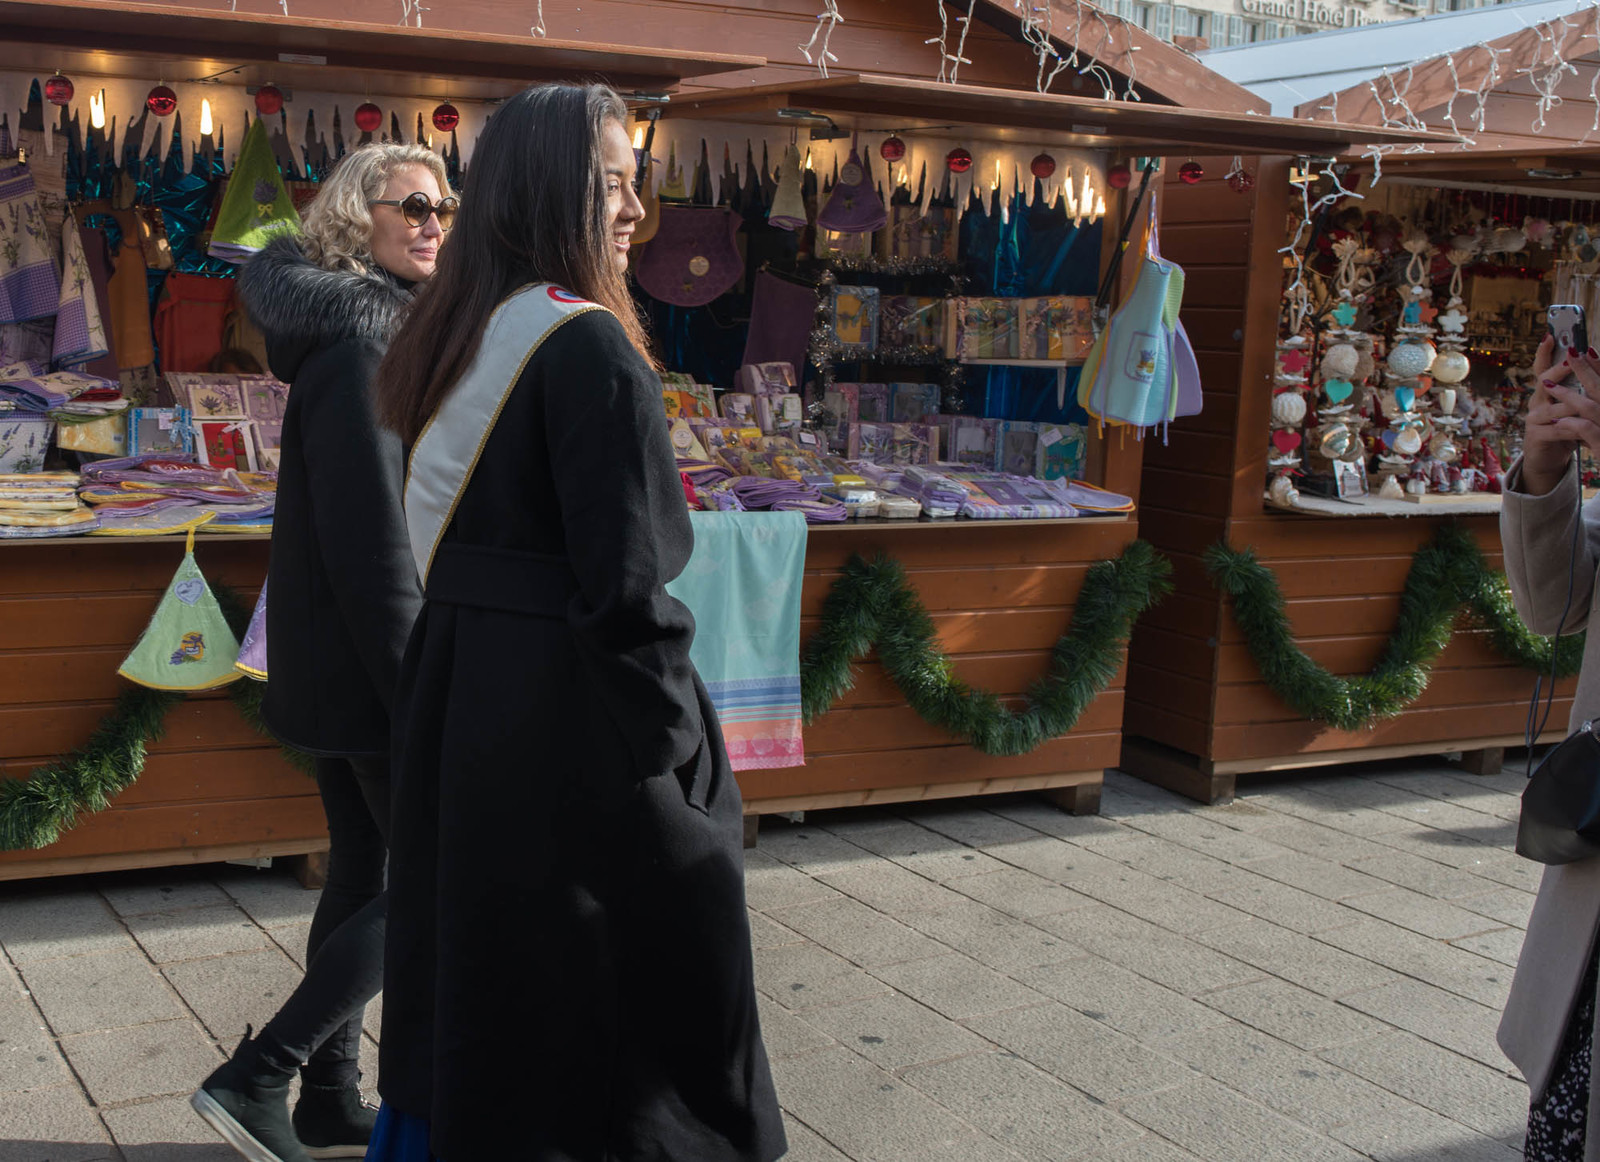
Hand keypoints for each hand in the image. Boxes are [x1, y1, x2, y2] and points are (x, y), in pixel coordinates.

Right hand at [1522, 339, 1599, 494]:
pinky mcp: (1537, 436)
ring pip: (1554, 406)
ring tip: (1586, 401)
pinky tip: (1583, 427)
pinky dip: (1573, 427)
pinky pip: (1557, 428)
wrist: (1548, 458)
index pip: (1542, 367)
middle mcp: (1537, 401)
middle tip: (1569, 360)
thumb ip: (1578, 388)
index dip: (1544, 352)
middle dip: (1558, 369)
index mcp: (1546, 391)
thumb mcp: (1572, 405)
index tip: (1550, 335)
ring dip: (1572, 403)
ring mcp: (1534, 418)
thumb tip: (1591, 359)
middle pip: (1544, 380)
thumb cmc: (1565, 427)